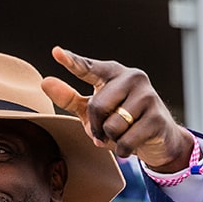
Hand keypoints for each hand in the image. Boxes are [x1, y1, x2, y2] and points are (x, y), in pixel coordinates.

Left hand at [41, 46, 192, 172]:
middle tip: (106, 131)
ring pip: (112, 125)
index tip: (56, 52)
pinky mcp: (157, 117)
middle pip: (97, 106)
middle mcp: (132, 77)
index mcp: (113, 73)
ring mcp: (147, 95)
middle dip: (97, 126)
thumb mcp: (91, 111)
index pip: (88, 68)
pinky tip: (132, 144)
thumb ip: (69, 98)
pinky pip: (126, 140)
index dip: (72, 62)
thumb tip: (45, 82)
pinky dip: (123, 149)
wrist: (157, 140)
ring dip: (112, 139)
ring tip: (124, 134)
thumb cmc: (120, 122)